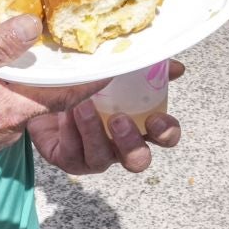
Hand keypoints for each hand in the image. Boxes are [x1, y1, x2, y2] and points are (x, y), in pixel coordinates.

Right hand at [0, 15, 106, 175]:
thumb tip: (32, 26)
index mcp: (14, 109)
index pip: (68, 94)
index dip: (92, 79)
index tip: (113, 61)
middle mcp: (13, 126)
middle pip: (51, 99)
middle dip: (67, 77)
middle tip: (79, 48)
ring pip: (29, 104)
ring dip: (40, 83)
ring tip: (44, 54)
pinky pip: (10, 109)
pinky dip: (17, 91)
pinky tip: (6, 74)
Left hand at [27, 60, 185, 175]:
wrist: (52, 94)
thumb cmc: (93, 87)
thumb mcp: (121, 75)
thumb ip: (148, 71)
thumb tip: (176, 67)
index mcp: (140, 126)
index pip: (165, 137)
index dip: (165, 133)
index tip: (154, 117)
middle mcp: (120, 147)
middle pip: (137, 160)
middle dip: (130, 142)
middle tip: (118, 119)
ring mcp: (95, 157)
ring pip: (100, 157)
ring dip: (92, 130)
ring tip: (82, 105)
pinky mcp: (69, 160)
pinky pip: (72, 152)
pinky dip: (69, 130)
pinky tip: (64, 111)